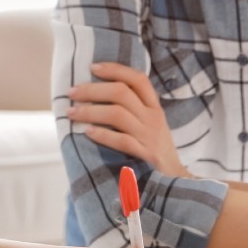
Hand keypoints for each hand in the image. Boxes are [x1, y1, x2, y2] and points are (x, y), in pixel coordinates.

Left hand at [67, 62, 189, 177]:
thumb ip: (131, 109)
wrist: (175, 179)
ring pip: (117, 114)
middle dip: (92, 90)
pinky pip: (122, 141)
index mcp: (154, 107)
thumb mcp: (149, 124)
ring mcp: (150, 136)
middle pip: (121, 93)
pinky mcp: (147, 155)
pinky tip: (87, 132)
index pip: (138, 79)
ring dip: (90, 111)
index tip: (92, 67)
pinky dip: (102, 135)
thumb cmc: (153, 148)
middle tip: (71, 93)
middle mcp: (153, 118)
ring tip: (71, 112)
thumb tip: (94, 93)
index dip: (115, 69)